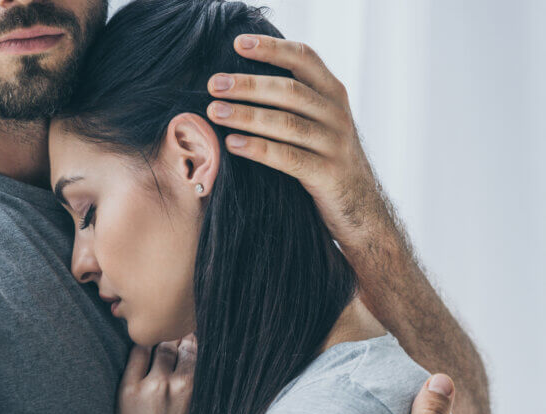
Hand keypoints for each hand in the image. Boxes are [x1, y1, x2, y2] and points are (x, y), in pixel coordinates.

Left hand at [207, 34, 389, 244]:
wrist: (361, 209)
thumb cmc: (325, 161)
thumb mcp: (317, 124)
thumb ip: (292, 102)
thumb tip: (238, 83)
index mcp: (333, 94)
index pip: (304, 58)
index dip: (272, 48)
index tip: (238, 43)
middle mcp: (337, 114)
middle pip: (290, 90)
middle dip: (248, 84)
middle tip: (213, 84)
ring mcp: (335, 144)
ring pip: (286, 122)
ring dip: (246, 115)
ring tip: (214, 111)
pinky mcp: (328, 174)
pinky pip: (288, 157)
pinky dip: (258, 148)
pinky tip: (232, 143)